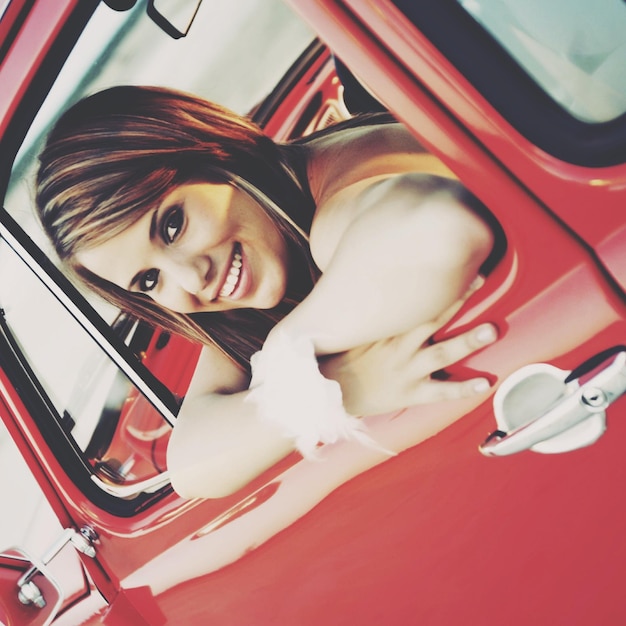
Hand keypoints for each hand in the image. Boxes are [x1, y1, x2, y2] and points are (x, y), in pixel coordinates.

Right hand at [319, 283, 496, 415]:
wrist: (329, 392)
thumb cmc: (342, 359)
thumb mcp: (352, 330)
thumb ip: (371, 312)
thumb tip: (379, 286)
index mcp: (387, 329)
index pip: (415, 302)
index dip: (438, 284)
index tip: (458, 265)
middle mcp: (400, 346)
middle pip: (433, 318)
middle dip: (458, 299)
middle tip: (479, 278)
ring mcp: (407, 370)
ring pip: (442, 353)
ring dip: (468, 341)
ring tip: (492, 330)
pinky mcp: (410, 393)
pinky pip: (440, 391)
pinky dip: (463, 388)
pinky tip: (485, 384)